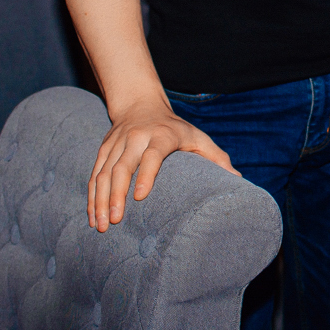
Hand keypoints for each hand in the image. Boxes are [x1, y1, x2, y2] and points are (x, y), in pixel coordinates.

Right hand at [87, 107, 236, 231]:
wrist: (141, 104)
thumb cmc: (176, 128)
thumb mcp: (198, 137)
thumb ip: (216, 157)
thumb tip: (237, 180)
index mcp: (162, 135)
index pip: (153, 154)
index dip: (146, 174)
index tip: (141, 197)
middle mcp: (137, 138)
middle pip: (122, 166)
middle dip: (116, 194)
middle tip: (115, 221)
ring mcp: (117, 143)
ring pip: (104, 172)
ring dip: (100, 200)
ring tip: (101, 225)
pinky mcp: (104, 149)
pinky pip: (94, 174)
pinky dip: (92, 196)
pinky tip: (92, 216)